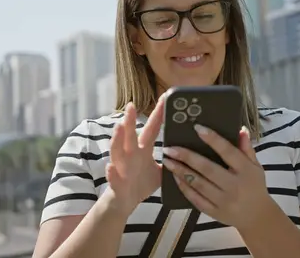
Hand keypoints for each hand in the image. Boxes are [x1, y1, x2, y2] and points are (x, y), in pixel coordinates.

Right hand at [105, 96, 165, 214]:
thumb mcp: (160, 171)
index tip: (165, 97)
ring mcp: (122, 167)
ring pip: (117, 151)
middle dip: (131, 120)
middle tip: (132, 105)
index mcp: (142, 150)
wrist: (124, 202)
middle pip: (131, 135)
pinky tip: (110, 167)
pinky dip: (111, 172)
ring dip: (117, 139)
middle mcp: (130, 155)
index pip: (152, 128)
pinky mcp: (116, 183)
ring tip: (118, 128)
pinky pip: (113, 177)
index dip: (158, 113)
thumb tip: (189, 153)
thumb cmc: (141, 182)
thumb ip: (171, 161)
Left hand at [161, 124, 270, 231]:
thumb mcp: (256, 166)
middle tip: (170, 148)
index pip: (228, 152)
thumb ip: (246, 149)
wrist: (257, 217)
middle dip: (187, 157)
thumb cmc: (255, 186)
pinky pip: (196, 199)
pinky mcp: (214, 212)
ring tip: (167, 160)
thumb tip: (240, 129)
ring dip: (181, 171)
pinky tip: (174, 177)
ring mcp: (223, 201)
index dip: (213, 139)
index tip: (197, 128)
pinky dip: (184, 188)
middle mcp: (234, 185)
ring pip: (198, 184)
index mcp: (245, 171)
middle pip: (207, 168)